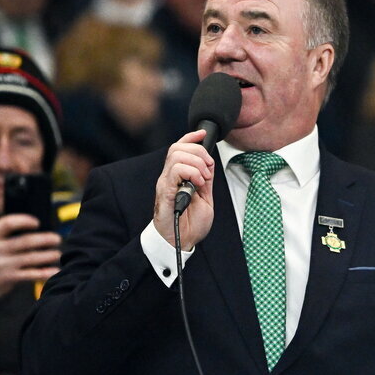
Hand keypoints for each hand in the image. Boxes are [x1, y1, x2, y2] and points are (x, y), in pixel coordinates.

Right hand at [0, 214, 61, 307]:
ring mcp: (1, 264)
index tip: (37, 222)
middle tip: (57, 239)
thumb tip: (36, 229)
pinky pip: (31, 274)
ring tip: (57, 254)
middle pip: (26, 240)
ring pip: (32, 257)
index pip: (8, 223)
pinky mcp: (7, 278)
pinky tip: (54, 271)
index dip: (25, 220)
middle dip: (46, 239)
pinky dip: (45, 273)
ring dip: (49, 255)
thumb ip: (4, 236)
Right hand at [152, 129, 214, 249]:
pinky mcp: (165, 193)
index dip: (191, 137)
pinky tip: (197, 184)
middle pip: (178, 148)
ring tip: (203, 179)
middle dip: (199, 152)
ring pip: (176, 156)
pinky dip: (191, 173)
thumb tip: (209, 163)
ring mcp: (166, 184)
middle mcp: (169, 177)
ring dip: (196, 163)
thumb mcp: (205, 196)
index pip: (179, 148)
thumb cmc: (190, 222)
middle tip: (209, 169)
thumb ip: (205, 179)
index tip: (203, 133)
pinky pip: (174, 172)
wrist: (183, 241)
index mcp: (178, 176)